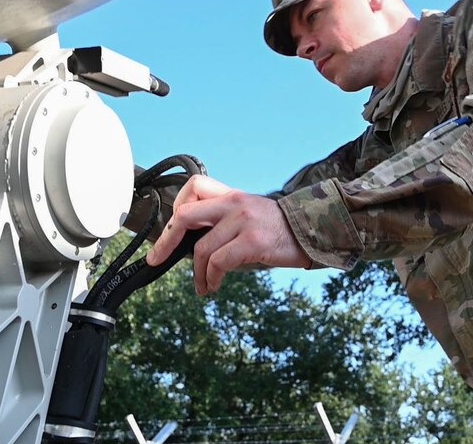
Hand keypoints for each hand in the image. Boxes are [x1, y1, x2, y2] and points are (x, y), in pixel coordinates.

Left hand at [146, 175, 310, 294]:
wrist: (314, 230)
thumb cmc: (279, 229)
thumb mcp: (249, 214)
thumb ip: (223, 220)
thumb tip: (192, 245)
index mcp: (232, 195)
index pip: (193, 187)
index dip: (176, 208)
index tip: (171, 231)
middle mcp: (234, 203)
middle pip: (185, 215)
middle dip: (166, 241)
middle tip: (158, 259)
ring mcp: (243, 221)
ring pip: (201, 249)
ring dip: (196, 274)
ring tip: (202, 285)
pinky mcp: (253, 242)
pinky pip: (219, 262)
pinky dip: (211, 278)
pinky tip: (213, 285)